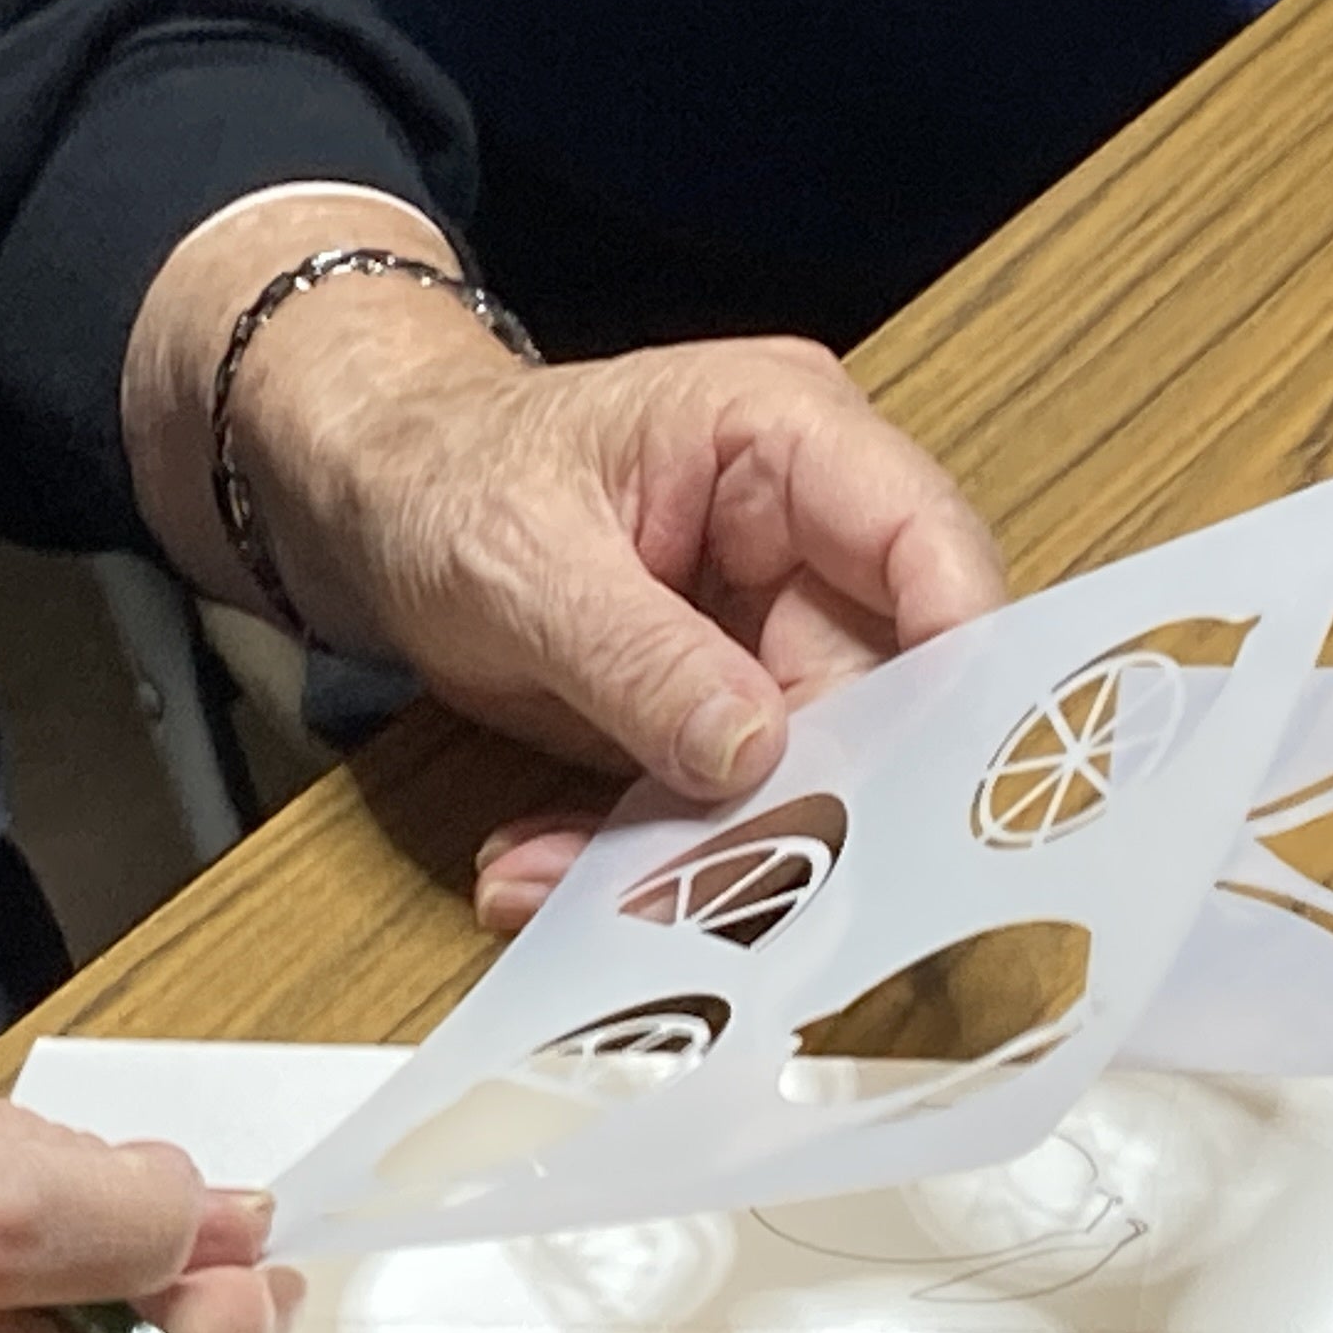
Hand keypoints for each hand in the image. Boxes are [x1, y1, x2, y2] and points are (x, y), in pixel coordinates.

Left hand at [124, 194, 1009, 806]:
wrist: (372, 500)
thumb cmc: (446, 476)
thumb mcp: (521, 557)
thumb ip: (640, 655)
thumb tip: (755, 753)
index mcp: (789, 441)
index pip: (927, 543)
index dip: (960, 657)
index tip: (932, 779)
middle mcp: (813, 542)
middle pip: (879, 695)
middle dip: (794, 805)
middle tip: (705, 891)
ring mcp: (778, 636)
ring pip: (803, 778)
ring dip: (691, 855)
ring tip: (560, 883)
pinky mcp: (732, 716)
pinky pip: (723, 810)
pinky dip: (640, 858)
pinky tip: (538, 871)